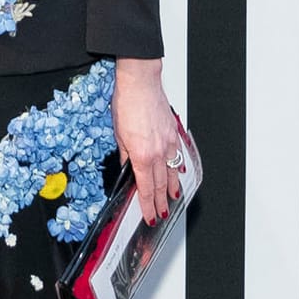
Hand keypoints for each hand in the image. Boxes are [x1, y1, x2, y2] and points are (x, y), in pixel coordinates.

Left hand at [113, 57, 180, 225]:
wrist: (141, 82)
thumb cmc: (128, 102)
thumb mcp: (119, 134)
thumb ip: (125, 155)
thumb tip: (127, 167)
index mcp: (142, 155)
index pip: (145, 188)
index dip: (148, 205)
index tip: (150, 215)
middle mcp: (158, 151)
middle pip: (160, 184)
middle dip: (160, 202)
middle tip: (162, 214)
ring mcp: (168, 142)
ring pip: (172, 172)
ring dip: (171, 188)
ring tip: (172, 199)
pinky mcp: (174, 132)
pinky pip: (178, 155)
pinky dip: (179, 167)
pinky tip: (180, 172)